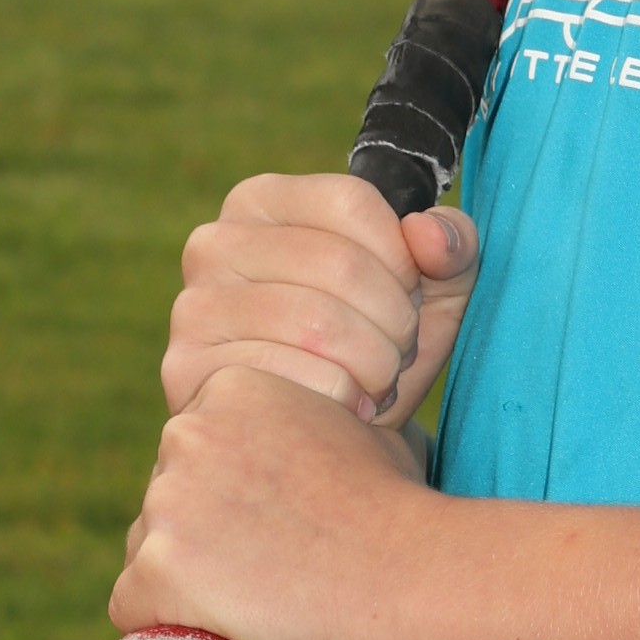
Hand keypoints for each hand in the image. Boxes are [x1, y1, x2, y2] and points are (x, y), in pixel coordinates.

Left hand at [110, 366, 441, 639]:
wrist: (410, 579)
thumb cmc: (403, 513)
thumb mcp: (367, 432)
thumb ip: (321, 428)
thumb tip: (335, 447)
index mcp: (231, 389)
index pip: (200, 450)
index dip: (233, 496)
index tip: (274, 527)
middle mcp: (184, 435)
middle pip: (169, 498)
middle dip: (204, 535)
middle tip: (267, 573)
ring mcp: (164, 506)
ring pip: (149, 553)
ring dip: (187, 583)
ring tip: (259, 607)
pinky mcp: (150, 574)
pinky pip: (134, 610)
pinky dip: (168, 632)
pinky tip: (224, 636)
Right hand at [163, 174, 479, 428]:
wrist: (331, 437)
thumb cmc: (377, 345)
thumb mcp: (432, 289)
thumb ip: (452, 245)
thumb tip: (427, 232)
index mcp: (263, 201)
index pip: (352, 202)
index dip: (402, 258)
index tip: (407, 294)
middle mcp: (215, 243)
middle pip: (340, 264)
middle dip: (394, 321)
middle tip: (396, 352)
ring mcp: (195, 307)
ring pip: (319, 323)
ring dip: (374, 364)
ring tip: (375, 379)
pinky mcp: (187, 369)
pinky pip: (290, 377)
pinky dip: (339, 399)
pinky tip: (342, 408)